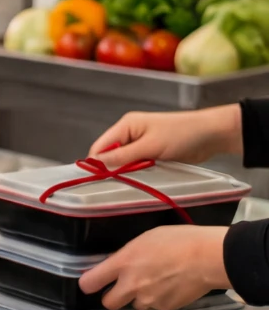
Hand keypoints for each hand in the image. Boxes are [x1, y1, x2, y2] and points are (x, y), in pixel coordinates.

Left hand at [77, 224, 230, 309]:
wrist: (209, 258)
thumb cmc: (179, 240)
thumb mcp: (145, 240)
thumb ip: (128, 255)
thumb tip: (120, 264)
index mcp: (123, 264)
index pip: (90, 282)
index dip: (89, 284)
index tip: (92, 283)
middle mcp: (131, 285)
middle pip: (108, 303)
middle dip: (113, 297)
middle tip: (124, 288)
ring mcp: (148, 299)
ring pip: (135, 306)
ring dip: (140, 298)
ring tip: (156, 284)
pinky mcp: (165, 308)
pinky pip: (156, 307)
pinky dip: (160, 300)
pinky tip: (172, 287)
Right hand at [89, 105, 242, 166]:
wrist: (212, 134)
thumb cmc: (182, 135)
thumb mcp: (150, 146)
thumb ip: (123, 156)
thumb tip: (97, 163)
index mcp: (126, 126)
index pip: (100, 146)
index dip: (97, 163)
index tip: (100, 180)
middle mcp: (130, 134)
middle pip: (110, 155)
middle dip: (113, 169)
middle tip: (120, 183)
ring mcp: (141, 144)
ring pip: (123, 162)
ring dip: (127, 172)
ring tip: (133, 181)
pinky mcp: (152, 153)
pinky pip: (137, 165)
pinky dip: (138, 172)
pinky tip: (141, 179)